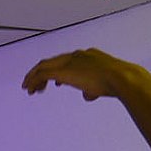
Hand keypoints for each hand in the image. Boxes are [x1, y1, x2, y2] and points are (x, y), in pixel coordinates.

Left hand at [23, 49, 142, 101]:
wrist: (123, 78)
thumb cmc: (121, 83)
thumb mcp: (105, 85)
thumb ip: (93, 89)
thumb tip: (87, 95)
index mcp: (87, 55)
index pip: (66, 60)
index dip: (58, 69)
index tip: (54, 81)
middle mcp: (77, 56)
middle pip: (52, 61)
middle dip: (41, 72)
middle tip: (33, 83)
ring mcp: (70, 62)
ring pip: (44, 66)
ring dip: (34, 77)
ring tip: (27, 88)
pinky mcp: (63, 71)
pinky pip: (42, 74)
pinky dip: (33, 81)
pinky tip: (29, 89)